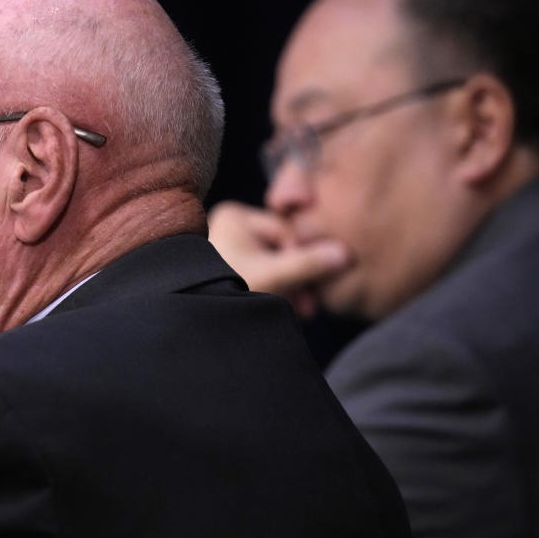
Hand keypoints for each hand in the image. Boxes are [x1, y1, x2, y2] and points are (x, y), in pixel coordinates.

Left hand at [207, 201, 349, 316]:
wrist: (193, 321)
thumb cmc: (224, 291)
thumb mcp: (271, 276)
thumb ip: (308, 264)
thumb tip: (345, 254)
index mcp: (236, 216)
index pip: (286, 232)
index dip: (302, 259)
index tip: (314, 289)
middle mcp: (230, 226)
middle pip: (280, 248)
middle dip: (297, 277)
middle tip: (309, 308)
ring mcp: (227, 247)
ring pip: (273, 264)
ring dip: (288, 286)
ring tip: (298, 313)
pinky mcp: (227, 269)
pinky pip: (261, 275)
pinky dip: (274, 290)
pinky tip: (283, 309)